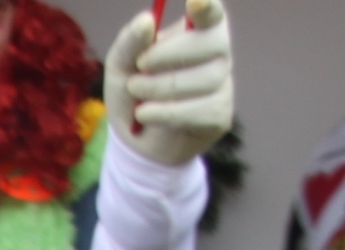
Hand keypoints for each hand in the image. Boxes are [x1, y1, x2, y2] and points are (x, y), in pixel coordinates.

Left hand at [104, 0, 232, 167]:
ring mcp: (222, 83)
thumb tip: (147, 20)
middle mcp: (217, 52)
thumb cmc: (132, 92)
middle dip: (169, 55)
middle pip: (211, 43)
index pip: (212, 13)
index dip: (208, 6)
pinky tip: (146, 115)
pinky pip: (199, 110)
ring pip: (203, 80)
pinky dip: (166, 113)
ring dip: (160, 88)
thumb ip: (130, 42)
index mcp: (197, 30)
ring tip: (137, 94)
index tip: (194, 1)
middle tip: (140, 66)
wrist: (135, 140)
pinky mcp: (220, 114)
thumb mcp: (121, 65)